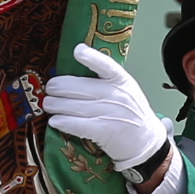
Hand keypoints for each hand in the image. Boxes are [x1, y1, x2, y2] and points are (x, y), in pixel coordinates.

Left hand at [39, 44, 170, 171]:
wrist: (146, 142)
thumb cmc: (131, 115)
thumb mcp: (126, 91)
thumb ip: (106, 82)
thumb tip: (73, 77)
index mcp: (122, 81)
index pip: (106, 65)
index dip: (91, 57)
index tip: (78, 50)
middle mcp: (115, 94)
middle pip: (77, 86)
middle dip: (57, 88)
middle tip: (50, 90)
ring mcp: (109, 112)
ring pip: (72, 105)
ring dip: (55, 105)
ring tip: (48, 105)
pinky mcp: (103, 130)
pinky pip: (76, 124)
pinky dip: (61, 122)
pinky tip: (55, 121)